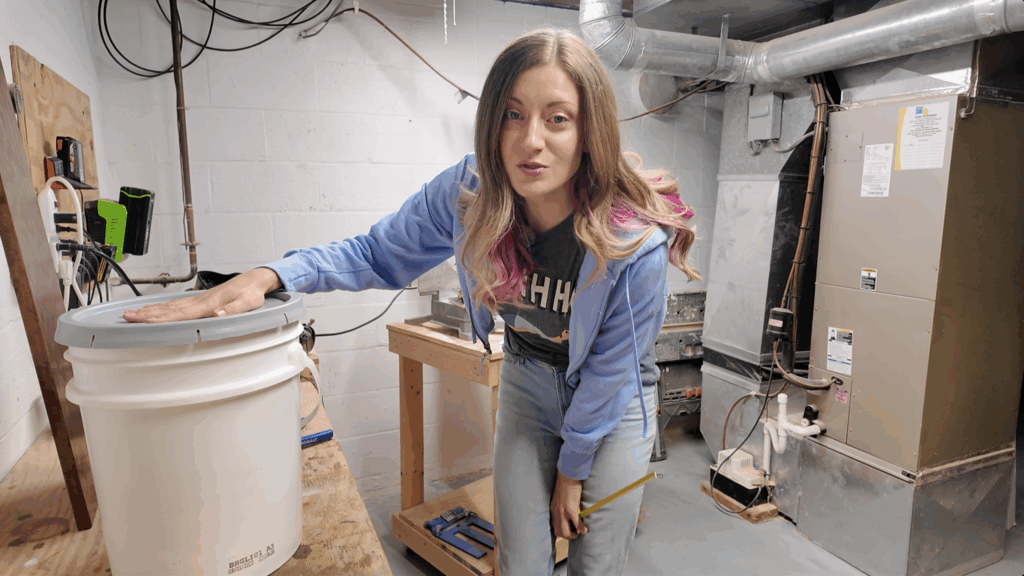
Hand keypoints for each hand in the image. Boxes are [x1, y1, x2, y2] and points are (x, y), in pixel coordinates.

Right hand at [122, 267, 282, 322]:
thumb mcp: (247, 304)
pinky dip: (163, 307)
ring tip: (132, 313)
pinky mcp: (201, 299)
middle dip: (147, 314)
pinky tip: (154, 310)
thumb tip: (217, 315)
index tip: (143, 320)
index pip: (180, 313)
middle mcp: (200, 301)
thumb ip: (231, 310)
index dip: (160, 318)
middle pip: (169, 309)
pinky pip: (177, 304)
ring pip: (170, 306)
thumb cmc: (252, 293)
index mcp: (209, 304)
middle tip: (127, 317)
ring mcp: (199, 299)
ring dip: (151, 310)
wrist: (255, 279)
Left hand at [550, 471, 587, 539]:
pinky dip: (582, 529)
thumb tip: (569, 509)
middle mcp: (556, 512)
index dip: (560, 530)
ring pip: (565, 533)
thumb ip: (562, 504)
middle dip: (567, 536)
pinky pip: (577, 525)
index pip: (553, 525)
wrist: (568, 475)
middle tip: (575, 533)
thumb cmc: (566, 482)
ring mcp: (563, 512)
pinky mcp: (571, 510)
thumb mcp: (560, 495)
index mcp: (553, 508)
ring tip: (579, 532)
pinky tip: (585, 529)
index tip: (568, 530)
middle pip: (558, 532)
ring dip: (573, 535)